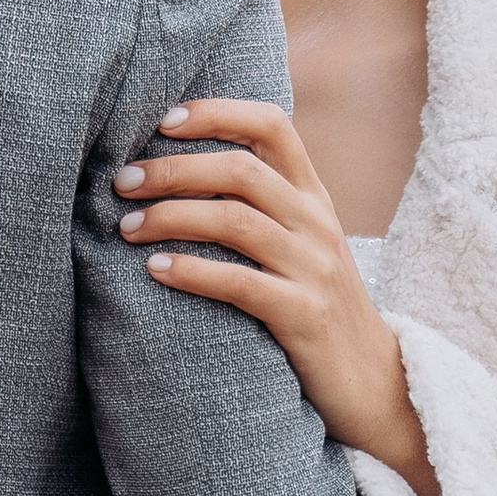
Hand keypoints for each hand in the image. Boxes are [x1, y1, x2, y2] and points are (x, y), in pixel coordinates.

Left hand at [115, 100, 438, 495]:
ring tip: (126, 227)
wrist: (374, 383)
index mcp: (313, 196)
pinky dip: (191, 271)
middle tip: (122, 181)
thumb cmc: (315, 304)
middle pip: (240, 169)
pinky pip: (239, 282)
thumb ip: (260, 204)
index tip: (162, 120)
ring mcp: (314, 268)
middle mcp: (317, 222)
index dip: (217, 112)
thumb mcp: (300, 244)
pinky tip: (155, 269)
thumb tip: (179, 170)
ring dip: (171, 217)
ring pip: (235, 220)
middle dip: (173, 169)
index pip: (272, 125)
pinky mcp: (305, 315)